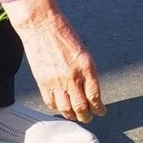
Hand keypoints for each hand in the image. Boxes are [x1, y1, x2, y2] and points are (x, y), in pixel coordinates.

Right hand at [4, 0, 105, 121]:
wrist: (41, 25)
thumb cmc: (63, 34)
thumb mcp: (83, 51)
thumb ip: (86, 71)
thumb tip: (89, 90)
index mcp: (86, 67)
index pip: (95, 96)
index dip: (99, 108)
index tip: (101, 111)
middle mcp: (72, 77)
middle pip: (81, 106)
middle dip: (86, 116)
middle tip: (88, 118)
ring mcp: (56, 81)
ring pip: (65, 108)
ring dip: (72, 115)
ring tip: (75, 115)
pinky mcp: (42, 82)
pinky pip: (50, 102)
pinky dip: (56, 107)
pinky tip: (60, 106)